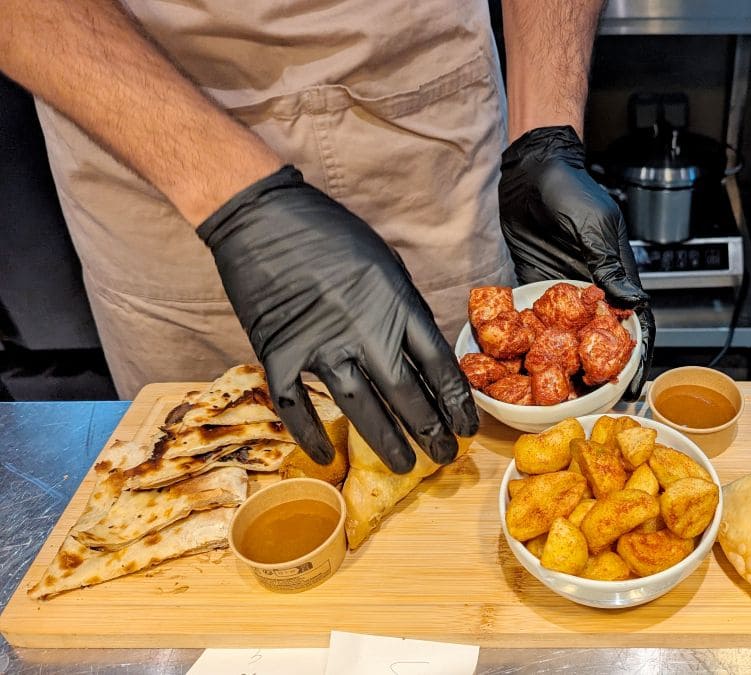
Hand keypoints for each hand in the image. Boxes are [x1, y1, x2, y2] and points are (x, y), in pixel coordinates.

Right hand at [198, 166, 476, 472]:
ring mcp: (319, 345)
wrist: (262, 217)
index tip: (466, 427)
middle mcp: (364, 331)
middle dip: (429, 431)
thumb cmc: (330, 234)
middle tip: (444, 456)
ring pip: (360, 408)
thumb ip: (404, 311)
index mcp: (397, 305)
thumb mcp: (386, 265)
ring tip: (404, 466)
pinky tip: (327, 456)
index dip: (456, 403)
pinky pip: (297, 406)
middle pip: (406, 395)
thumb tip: (422, 355)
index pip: (438, 367)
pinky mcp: (277, 353)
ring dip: (385, 441)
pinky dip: (311, 435)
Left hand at [498, 126, 654, 399]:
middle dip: (598, 365)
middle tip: (592, 394)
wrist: (530, 171)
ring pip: (567, 332)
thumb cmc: (571, 191)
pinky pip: (534, 318)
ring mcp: (561, 290)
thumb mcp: (596, 230)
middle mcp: (590, 287)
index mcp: (615, 274)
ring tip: (561, 389)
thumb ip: (610, 269)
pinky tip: (528, 362)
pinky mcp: (532, 286)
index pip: (632, 319)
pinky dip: (533, 340)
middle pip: (599, 334)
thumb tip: (634, 303)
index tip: (632, 380)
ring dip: (564, 357)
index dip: (635, 352)